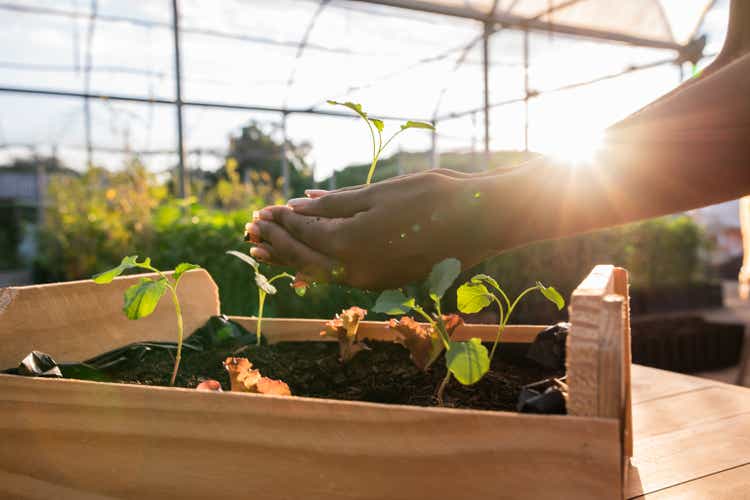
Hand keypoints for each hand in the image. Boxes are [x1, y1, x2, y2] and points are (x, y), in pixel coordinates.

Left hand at [245, 170, 495, 288]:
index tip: (260, 211)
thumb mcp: (378, 193)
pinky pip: (342, 277)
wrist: (481, 221)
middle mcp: (356, 270)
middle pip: (304, 259)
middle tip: (250, 232)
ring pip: (321, 272)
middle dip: (276, 243)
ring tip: (266, 250)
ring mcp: (372, 281)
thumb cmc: (432, 197)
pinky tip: (308, 262)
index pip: (302, 232)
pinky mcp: (387, 282)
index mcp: (350, 244)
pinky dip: (319, 266)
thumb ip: (334, 204)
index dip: (279, 221)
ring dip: (292, 259)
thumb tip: (297, 205)